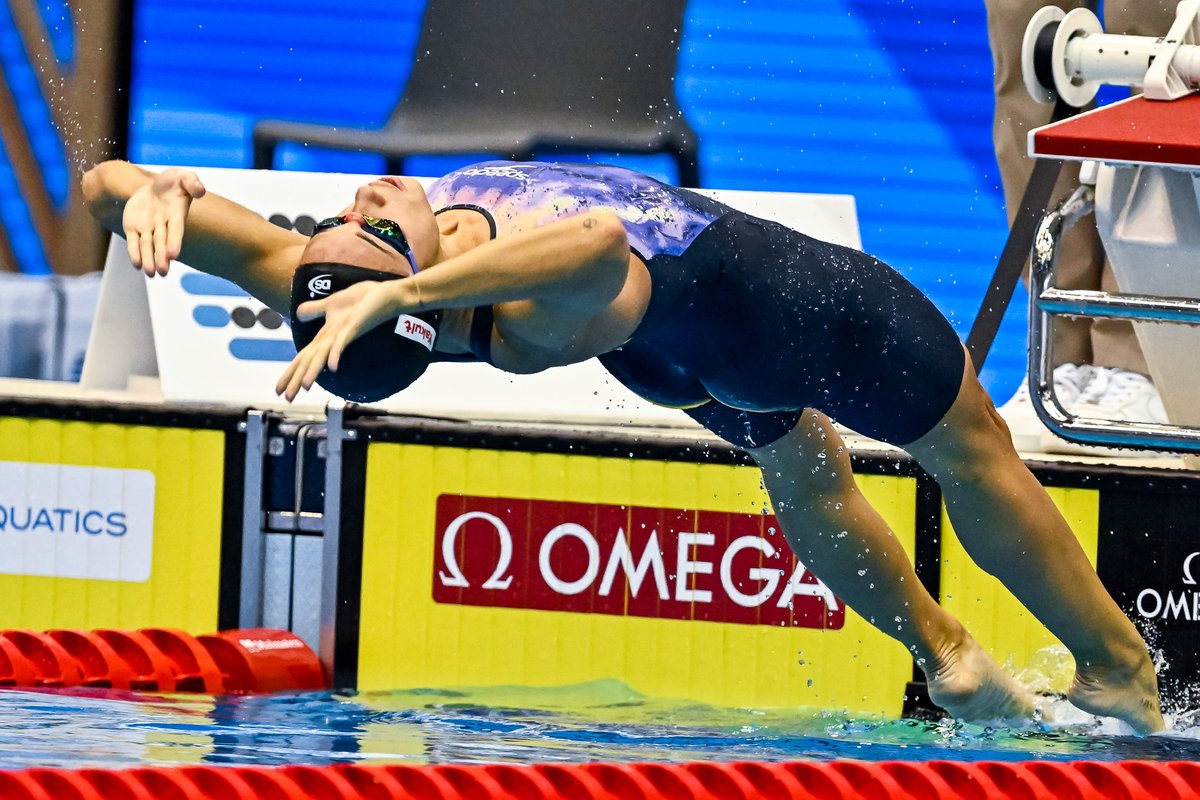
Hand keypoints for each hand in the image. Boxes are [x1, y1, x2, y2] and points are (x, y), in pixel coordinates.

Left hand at [122, 168, 205, 275]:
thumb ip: (192, 182)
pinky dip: (134, 252)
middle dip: (161, 257)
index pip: (175, 230)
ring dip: (149, 260)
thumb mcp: (183, 177)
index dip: (174, 242)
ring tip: (150, 273)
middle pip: (162, 243)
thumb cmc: (173, 182)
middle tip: (162, 272)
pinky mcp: (133, 227)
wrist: (153, 186)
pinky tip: (136, 264)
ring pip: (148, 246)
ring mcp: (148, 227)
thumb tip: (201, 191)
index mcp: (176, 215)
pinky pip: (133, 242)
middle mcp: (163, 225)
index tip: (173, 255)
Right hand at [275, 279, 407, 400]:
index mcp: (327, 337)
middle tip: (286, 399)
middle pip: (311, 361)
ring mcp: (345, 335)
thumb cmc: (362, 301)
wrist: (385, 294)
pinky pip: (344, 342)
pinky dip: (336, 354)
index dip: (291, 372)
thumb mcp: (331, 304)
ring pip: (324, 356)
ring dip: (313, 372)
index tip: (278, 390)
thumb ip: (314, 310)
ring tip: (303, 388)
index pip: (305, 357)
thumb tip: (297, 313)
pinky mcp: (356, 327)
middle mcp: (334, 340)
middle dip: (297, 379)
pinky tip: (332, 368)